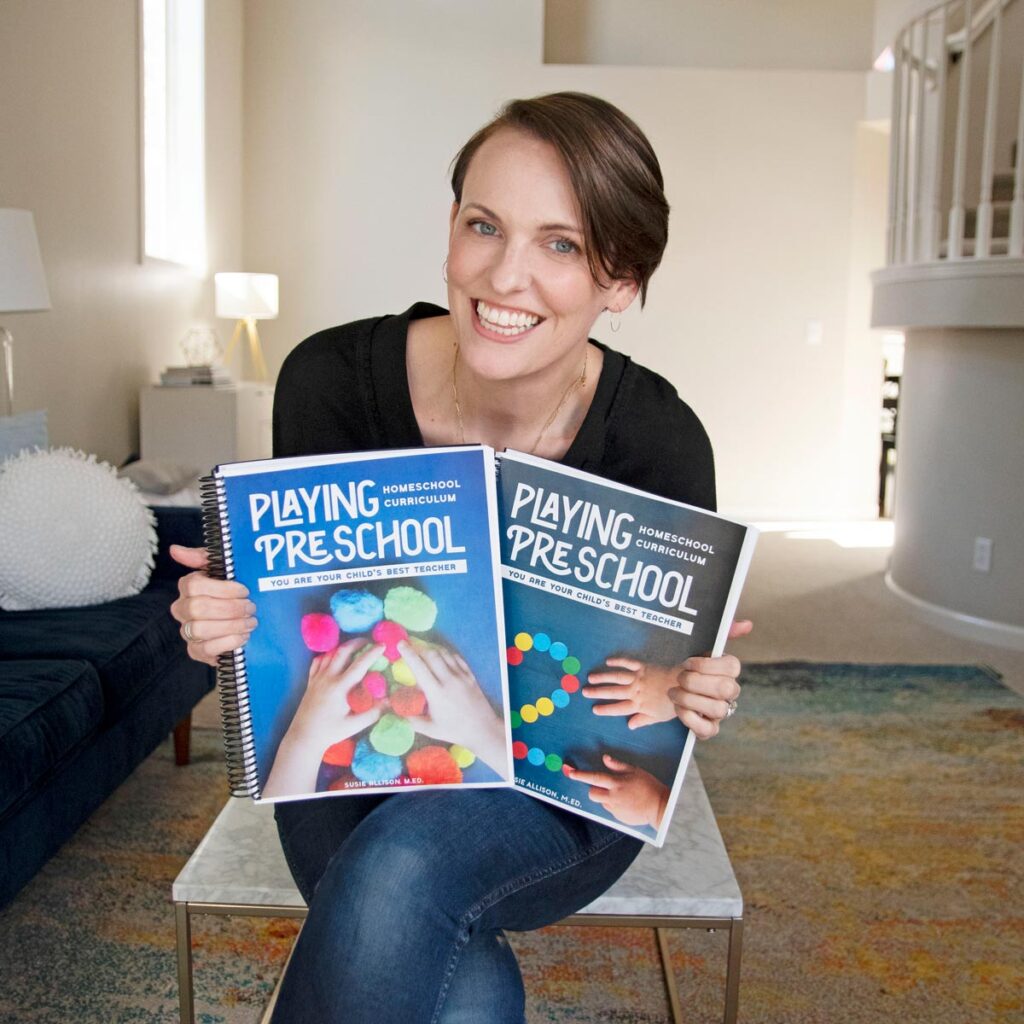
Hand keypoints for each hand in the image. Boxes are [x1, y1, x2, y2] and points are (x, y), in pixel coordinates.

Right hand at [169, 545, 256, 665]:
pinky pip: (205, 649)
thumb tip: (175, 550)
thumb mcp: (224, 570)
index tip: (244, 590)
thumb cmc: (235, 592)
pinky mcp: (196, 651)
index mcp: (188, 587)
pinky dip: (228, 642)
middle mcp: (182, 609)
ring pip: (200, 629)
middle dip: (230, 609)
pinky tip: (243, 637)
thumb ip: (204, 557)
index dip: (222, 589)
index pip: (193, 586)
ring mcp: (187, 631)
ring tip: (250, 623)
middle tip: (251, 608)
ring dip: (231, 626)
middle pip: (197, 608)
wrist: (247, 620)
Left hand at [262, 639, 384, 797]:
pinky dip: (328, 655)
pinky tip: (334, 657)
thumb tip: (390, 701)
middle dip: (357, 643)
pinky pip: (318, 661)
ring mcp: (317, 678)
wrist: (304, 737)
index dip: (373, 653)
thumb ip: (373, 713)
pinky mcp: (310, 681)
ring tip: (354, 647)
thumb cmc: (330, 732)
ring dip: (343, 647)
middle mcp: (328, 678)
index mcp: (340, 687)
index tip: (383, 645)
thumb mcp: (354, 725)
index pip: (360, 664)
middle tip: (369, 642)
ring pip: (330, 654)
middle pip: (343, 651)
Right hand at [397, 639, 506, 775]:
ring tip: (423, 649)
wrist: (482, 729)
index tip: (400, 644)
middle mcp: (449, 680)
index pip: (419, 667)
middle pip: (432, 655)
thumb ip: (411, 719)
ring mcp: (461, 676)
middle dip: (419, 648)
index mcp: (436, 693)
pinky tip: (441, 656)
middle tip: (409, 645)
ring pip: (445, 654)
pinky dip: (446, 654)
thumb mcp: (430, 729)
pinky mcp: (470, 676)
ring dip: (432, 649)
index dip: (408, 654)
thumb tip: (393, 710)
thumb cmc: (454, 730)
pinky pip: (457, 658)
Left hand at [567, 755, 668, 828]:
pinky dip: (614, 806)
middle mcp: (613, 797)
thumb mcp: (635, 771)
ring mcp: (615, 809)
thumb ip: (618, 765)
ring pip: (601, 802)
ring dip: (605, 798)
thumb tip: (605, 759)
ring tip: (621, 795)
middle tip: (606, 786)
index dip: (580, 775)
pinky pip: (610, 810)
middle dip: (594, 789)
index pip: (593, 777)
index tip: (569, 772)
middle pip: (592, 793)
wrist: (660, 807)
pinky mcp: (618, 818)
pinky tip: (626, 803)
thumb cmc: (649, 786)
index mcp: (616, 783)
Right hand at [582, 658, 678, 729]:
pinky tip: (607, 661)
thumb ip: (643, 720)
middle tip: (585, 692)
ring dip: (603, 677)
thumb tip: (629, 725)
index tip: (594, 709)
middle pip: (613, 692)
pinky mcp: (642, 667)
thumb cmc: (672, 703)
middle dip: (597, 692)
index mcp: (638, 705)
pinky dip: (617, 661)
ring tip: (590, 678)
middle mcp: (635, 691)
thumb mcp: (658, 717)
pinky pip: (628, 663)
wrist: (684, 686)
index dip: (605, 709)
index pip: (618, 708)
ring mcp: (638, 678)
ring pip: (616, 677)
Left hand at [667, 619, 750, 739]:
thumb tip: (747, 624)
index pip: (732, 667)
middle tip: (678, 678)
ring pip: (718, 710)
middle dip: (696, 683)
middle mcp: (729, 692)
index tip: (687, 662)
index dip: (707, 665)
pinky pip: (708, 730)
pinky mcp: (709, 729)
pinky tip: (678, 708)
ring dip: (690, 700)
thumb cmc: (683, 664)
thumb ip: (722, 631)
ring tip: (673, 693)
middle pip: (726, 689)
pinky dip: (690, 719)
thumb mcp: (696, 644)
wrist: (663, 685)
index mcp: (728, 670)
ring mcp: (721, 711)